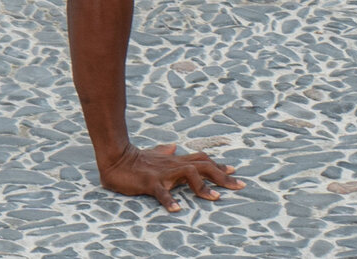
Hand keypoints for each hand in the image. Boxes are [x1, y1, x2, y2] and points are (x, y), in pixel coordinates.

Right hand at [98, 144, 240, 211]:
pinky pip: (161, 191)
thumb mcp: (154, 155)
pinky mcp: (149, 181)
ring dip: (202, 186)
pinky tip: (176, 209)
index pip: (202, 160)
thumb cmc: (136, 160)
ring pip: (188, 174)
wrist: (116, 158)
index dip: (219, 165)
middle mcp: (174, 164)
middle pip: (204, 166)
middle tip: (240, 185)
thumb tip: (173, 146)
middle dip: (223, 176)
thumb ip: (165, 151)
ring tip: (214, 198)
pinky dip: (169, 200)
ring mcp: (163, 172)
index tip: (235, 170)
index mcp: (176, 160)